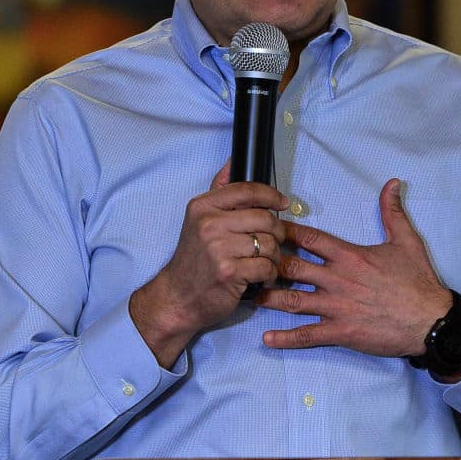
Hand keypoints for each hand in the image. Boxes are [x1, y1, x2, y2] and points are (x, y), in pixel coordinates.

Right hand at [130, 162, 287, 367]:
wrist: (177, 297)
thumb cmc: (193, 259)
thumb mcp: (198, 220)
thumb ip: (218, 191)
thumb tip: (233, 161)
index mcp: (203, 207)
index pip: (248, 190)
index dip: (271, 195)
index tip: (282, 203)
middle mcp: (209, 224)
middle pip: (265, 218)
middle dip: (276, 232)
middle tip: (272, 242)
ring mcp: (218, 249)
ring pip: (269, 244)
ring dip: (273, 256)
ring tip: (263, 262)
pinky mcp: (229, 273)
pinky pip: (267, 267)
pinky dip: (269, 274)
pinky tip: (260, 277)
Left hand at [257, 179, 453, 356]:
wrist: (431, 321)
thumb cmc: (418, 282)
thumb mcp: (406, 240)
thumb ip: (392, 211)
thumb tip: (392, 183)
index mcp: (350, 256)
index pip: (310, 239)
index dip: (285, 232)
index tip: (267, 227)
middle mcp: (338, 280)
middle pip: (293, 268)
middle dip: (268, 263)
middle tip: (249, 260)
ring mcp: (337, 307)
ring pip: (293, 301)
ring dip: (269, 298)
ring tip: (248, 294)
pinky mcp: (341, 331)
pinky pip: (308, 335)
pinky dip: (286, 338)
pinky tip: (266, 338)